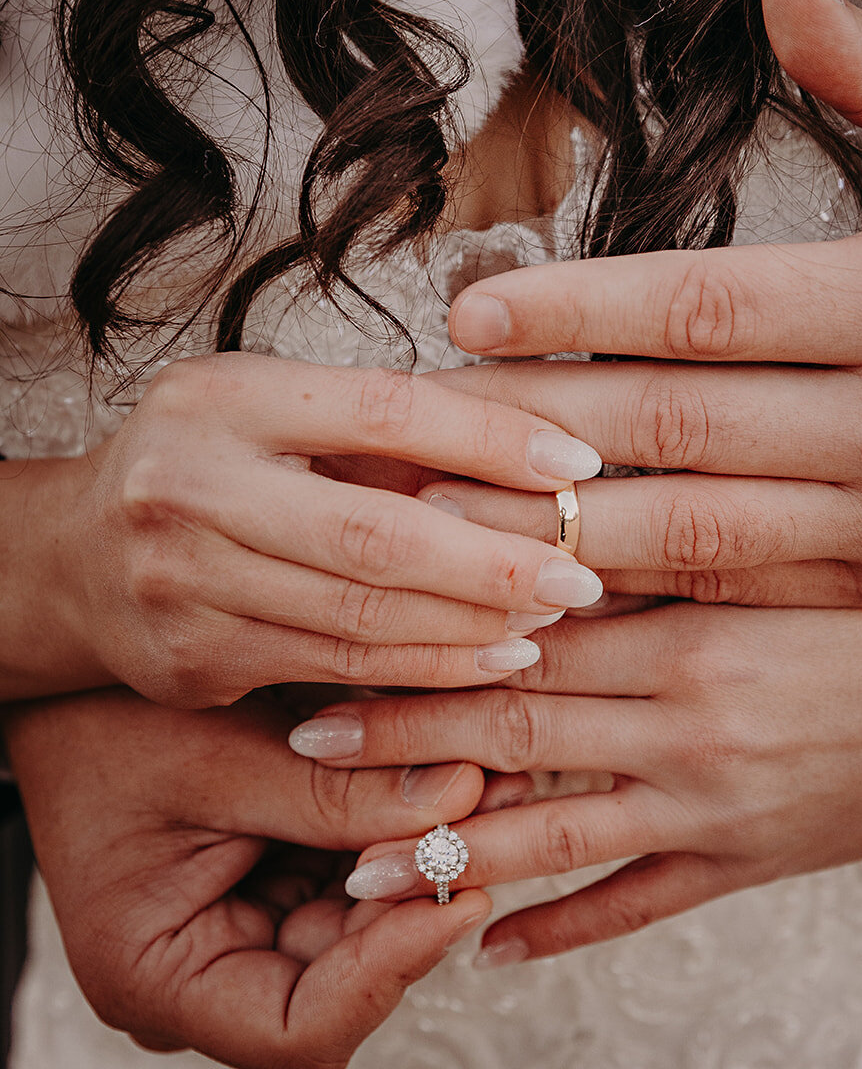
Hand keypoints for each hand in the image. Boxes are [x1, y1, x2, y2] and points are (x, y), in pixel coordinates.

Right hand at [2, 352, 602, 703]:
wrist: (73, 555)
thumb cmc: (207, 461)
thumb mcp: (274, 410)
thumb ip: (378, 428)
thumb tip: (532, 444)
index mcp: (224, 399)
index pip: (381, 412)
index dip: (489, 438)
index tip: (576, 464)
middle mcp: (193, 487)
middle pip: (373, 536)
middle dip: (494, 562)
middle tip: (582, 575)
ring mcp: (187, 583)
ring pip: (360, 617)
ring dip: (471, 626)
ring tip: (551, 620)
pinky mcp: (195, 660)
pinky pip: (336, 669)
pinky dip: (423, 670)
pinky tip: (487, 661)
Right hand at [2, 687, 496, 1068]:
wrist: (69, 682)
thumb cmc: (106, 723)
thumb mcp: (219, 757)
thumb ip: (334, 793)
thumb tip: (460, 802)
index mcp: (161, 978)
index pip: (303, 1030)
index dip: (391, 971)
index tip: (457, 893)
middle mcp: (205, 976)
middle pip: (346, 978)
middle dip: (422, 896)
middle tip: (493, 811)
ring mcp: (241, 933)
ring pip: (362, 925)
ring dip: (424, 857)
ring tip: (486, 780)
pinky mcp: (269, 886)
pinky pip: (351, 876)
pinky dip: (395, 830)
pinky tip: (446, 776)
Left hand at [288, 577, 861, 960]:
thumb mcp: (764, 567)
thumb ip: (658, 559)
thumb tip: (543, 544)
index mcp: (687, 631)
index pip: (527, 637)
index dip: (428, 642)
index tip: (345, 640)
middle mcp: (686, 722)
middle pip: (517, 730)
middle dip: (406, 740)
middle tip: (308, 748)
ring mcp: (710, 804)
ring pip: (554, 835)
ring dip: (452, 852)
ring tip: (361, 872)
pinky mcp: (743, 864)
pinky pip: (637, 906)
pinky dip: (563, 930)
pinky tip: (495, 948)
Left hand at [427, 0, 861, 606]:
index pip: (705, 309)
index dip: (576, 309)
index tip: (466, 309)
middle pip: (674, 427)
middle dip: (531, 424)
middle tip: (417, 418)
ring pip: (689, 530)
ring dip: (557, 523)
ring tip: (445, 509)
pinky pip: (729, 586)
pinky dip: (629, 582)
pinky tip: (542, 565)